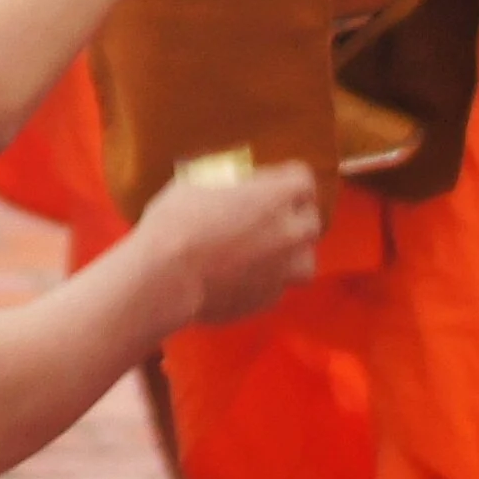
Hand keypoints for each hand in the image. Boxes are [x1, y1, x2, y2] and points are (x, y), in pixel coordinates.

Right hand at [135, 164, 318, 323]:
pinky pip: (278, 286)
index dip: (287, 179)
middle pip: (312, 220)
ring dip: (292, 254)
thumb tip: (230, 182)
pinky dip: (266, 280)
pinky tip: (242, 276)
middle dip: (295, 216)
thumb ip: (226, 182)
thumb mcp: (197, 183)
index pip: (303, 179)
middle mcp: (289, 233)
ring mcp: (282, 271)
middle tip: (269, 216)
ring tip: (268, 252)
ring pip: (306, 261)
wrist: (167, 277)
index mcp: (275, 197)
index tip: (272, 181)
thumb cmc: (177, 222)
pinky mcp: (266, 299)